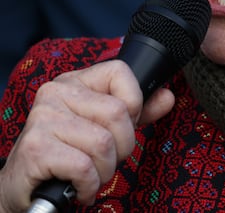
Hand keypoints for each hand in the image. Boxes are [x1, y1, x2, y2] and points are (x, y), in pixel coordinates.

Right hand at [0, 60, 174, 211]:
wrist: (23, 186)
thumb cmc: (66, 153)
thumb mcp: (103, 127)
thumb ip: (136, 112)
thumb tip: (167, 97)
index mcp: (75, 82)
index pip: (120, 72)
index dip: (134, 104)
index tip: (122, 127)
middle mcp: (55, 93)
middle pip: (118, 113)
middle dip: (123, 146)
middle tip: (105, 159)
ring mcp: (42, 119)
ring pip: (104, 143)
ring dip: (105, 170)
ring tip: (90, 174)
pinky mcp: (35, 148)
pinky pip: (84, 167)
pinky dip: (89, 185)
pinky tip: (80, 187)